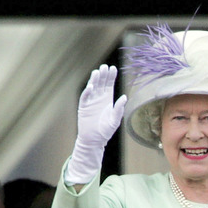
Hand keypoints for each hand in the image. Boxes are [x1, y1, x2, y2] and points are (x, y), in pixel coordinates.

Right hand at [64, 64, 127, 184]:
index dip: (111, 76)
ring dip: (95, 80)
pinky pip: (85, 97)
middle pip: (101, 83)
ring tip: (98, 72)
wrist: (94, 140)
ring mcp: (90, 101)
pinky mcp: (83, 107)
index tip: (113, 68)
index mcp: (108, 99)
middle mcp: (99, 98)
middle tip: (105, 67)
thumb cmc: (105, 131)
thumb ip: (119, 109)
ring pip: (92, 87)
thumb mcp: (115, 120)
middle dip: (103, 75)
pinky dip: (88, 91)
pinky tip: (91, 86)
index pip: (109, 85)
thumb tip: (124, 97)